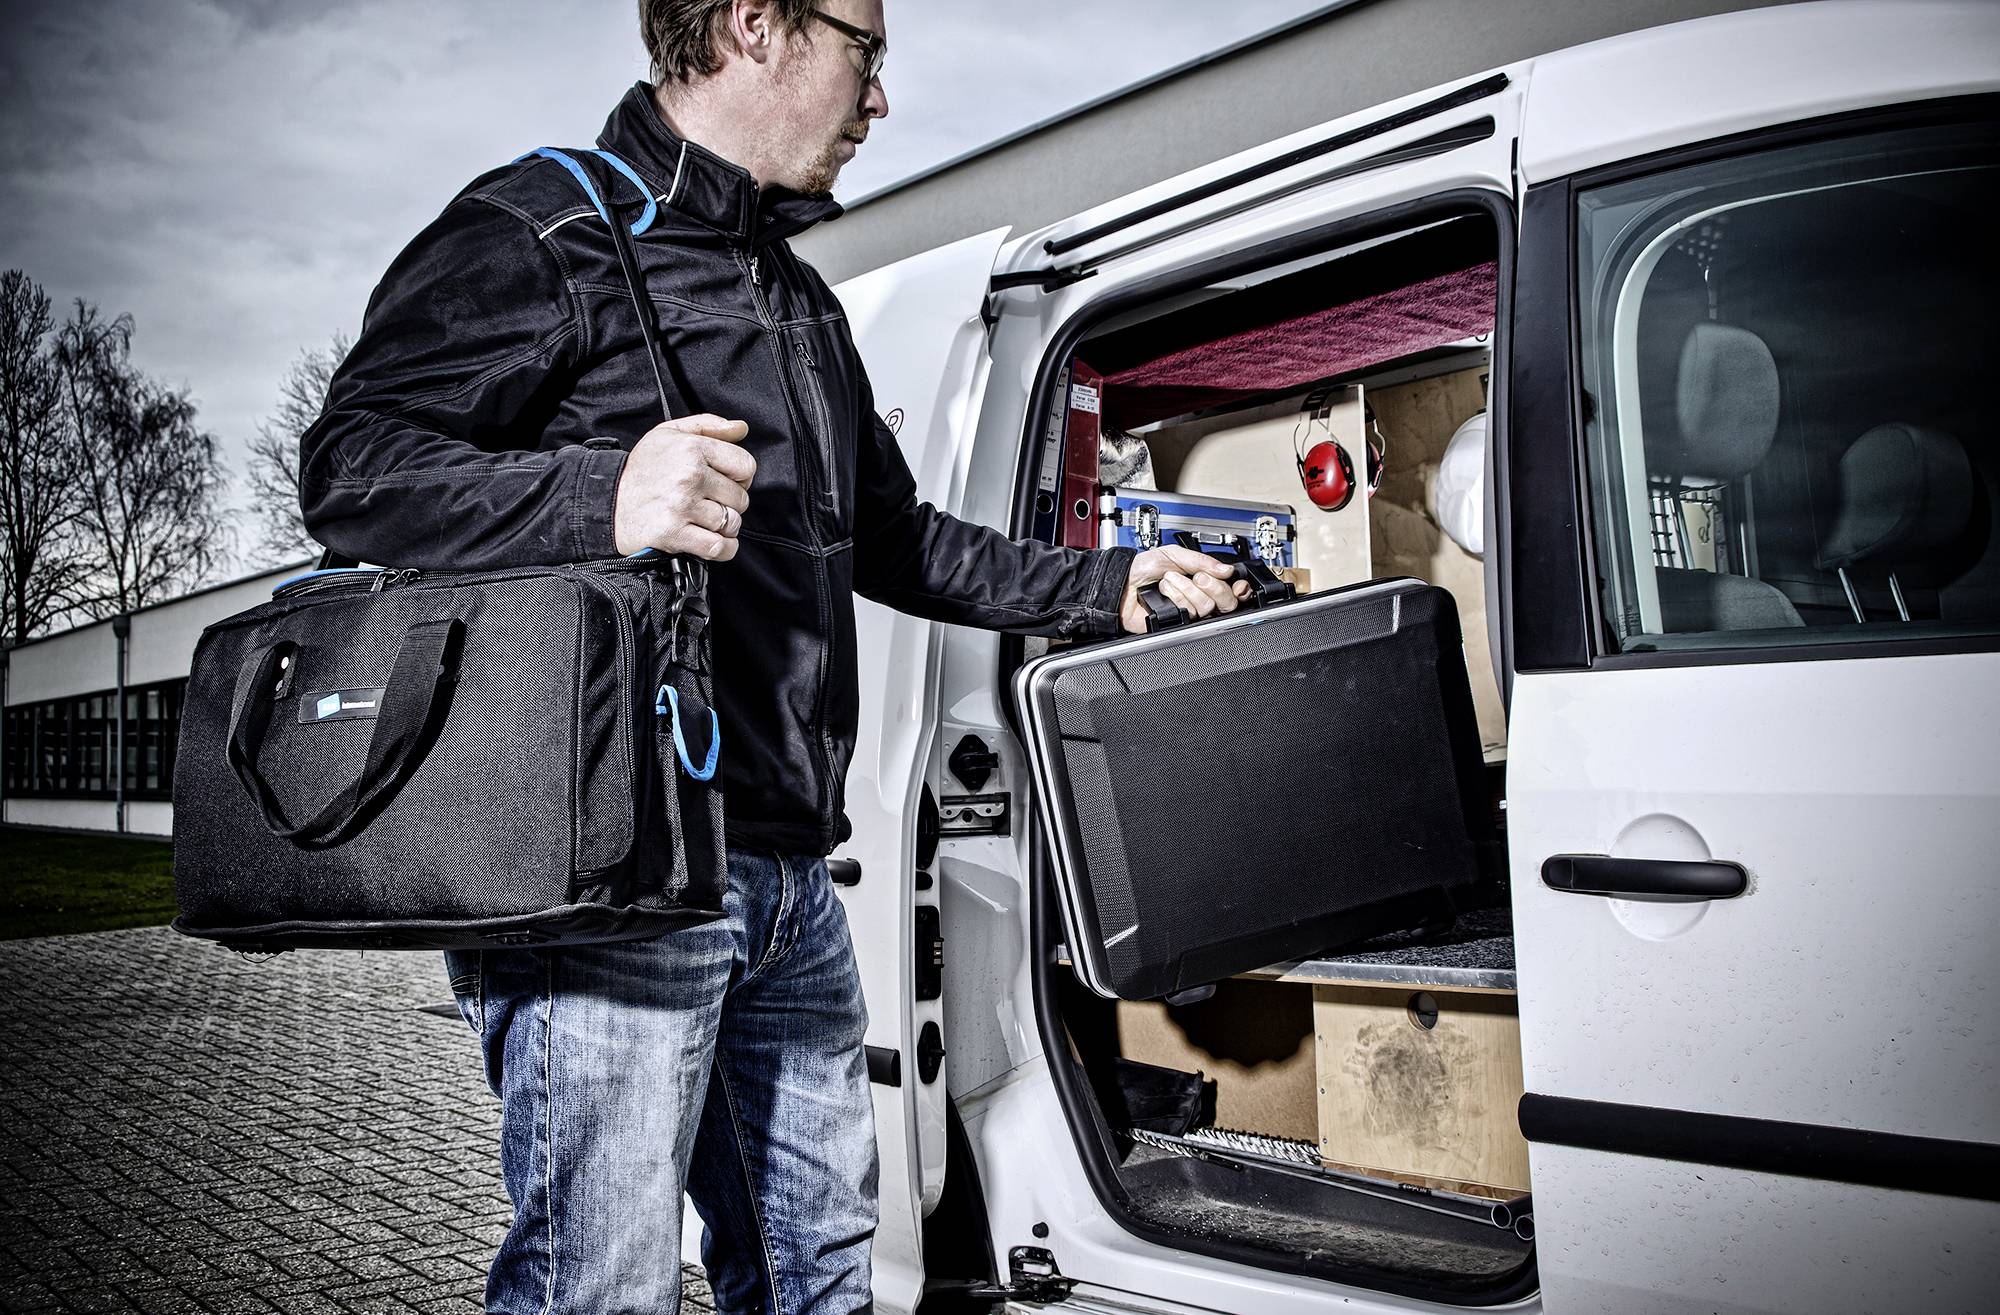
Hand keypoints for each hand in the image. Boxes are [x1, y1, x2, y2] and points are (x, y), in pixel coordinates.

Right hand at [612, 414, 755, 559]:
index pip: (745, 465)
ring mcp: (682, 506)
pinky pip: (718, 546)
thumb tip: (741, 428)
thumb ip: (708, 426)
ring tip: (705, 520)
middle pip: (740, 497)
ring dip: (724, 527)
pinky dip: (723, 548)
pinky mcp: (674, 533)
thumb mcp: (668, 434)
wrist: (606, 502)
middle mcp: (689, 475)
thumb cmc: (641, 469)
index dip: (741, 476)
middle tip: (709, 502)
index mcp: (691, 448)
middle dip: (730, 503)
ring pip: (731, 523)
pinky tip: (712, 540)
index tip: (727, 481)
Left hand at [1119, 545, 1250, 632]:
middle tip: (1196, 576)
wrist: (1122, 583)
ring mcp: (1190, 611)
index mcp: (1203, 578)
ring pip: (1207, 607)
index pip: (1232, 588)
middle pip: (1227, 601)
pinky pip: (1189, 614)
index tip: (1237, 583)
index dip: (1240, 588)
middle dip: (1213, 586)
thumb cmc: (1142, 568)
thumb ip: (1202, 560)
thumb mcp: (1174, 554)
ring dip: (1186, 588)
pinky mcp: (1178, 622)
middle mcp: (1200, 596)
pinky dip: (1176, 598)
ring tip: (1169, 580)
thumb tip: (1226, 569)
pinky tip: (1164, 593)